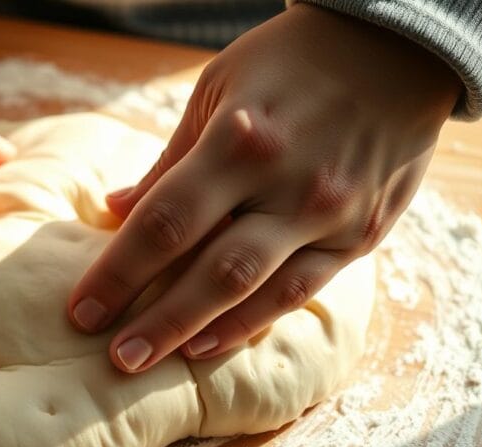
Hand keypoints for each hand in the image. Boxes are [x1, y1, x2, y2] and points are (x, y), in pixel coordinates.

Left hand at [68, 4, 460, 372]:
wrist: (399, 48)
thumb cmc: (290, 62)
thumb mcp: (218, 89)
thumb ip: (170, 161)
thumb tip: (116, 211)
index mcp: (242, 140)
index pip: (165, 222)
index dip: (119, 272)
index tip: (82, 309)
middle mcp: (289, 184)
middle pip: (210, 270)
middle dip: (155, 320)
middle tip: (113, 356)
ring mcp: (331, 215)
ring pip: (257, 292)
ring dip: (200, 333)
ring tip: (151, 363)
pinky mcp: (361, 235)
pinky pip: (302, 291)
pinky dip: (254, 321)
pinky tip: (212, 343)